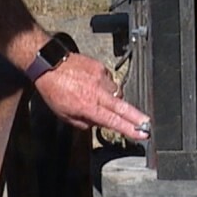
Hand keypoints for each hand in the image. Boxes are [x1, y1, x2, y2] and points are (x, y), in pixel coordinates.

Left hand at [33, 52, 150, 141]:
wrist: (49, 63)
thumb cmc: (53, 89)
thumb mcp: (64, 114)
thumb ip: (84, 122)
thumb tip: (98, 123)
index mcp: (88, 106)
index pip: (113, 121)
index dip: (129, 129)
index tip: (142, 133)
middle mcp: (97, 92)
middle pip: (122, 107)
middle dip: (137, 117)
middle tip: (147, 123)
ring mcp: (100, 77)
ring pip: (116, 92)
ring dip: (113, 98)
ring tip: (99, 97)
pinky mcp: (100, 66)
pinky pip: (109, 79)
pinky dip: (105, 85)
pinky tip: (93, 84)